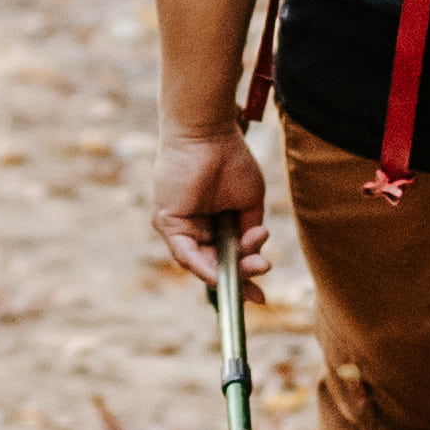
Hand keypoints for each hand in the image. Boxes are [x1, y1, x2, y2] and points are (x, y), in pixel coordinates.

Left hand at [147, 122, 268, 289]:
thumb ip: (250, 231)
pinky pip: (184, 253)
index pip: (226, 259)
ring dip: (230, 271)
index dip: (243, 277)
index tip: (261, 296)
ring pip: (202, 263)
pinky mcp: (167, 222)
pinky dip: (203, 266)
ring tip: (258, 266)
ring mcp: (180, 228)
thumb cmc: (231, 159)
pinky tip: (222, 273)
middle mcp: (195, 229)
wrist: (210, 133)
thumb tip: (255, 253)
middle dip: (240, 278)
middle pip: (215, 265)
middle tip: (262, 279)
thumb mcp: (249, 202)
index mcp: (213, 223)